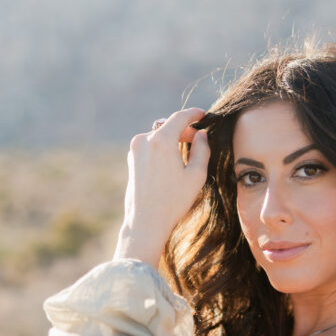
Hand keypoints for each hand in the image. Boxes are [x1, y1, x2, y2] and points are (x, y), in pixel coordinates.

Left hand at [113, 109, 209, 266]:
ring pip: (159, 136)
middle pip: (169, 126)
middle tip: (199, 140)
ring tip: (186, 154)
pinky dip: (162, 148)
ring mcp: (135, 149)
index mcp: (161, 140)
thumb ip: (202, 149)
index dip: (194, 114)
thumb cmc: (174, 200)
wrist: (146, 221)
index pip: (180, 117)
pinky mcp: (131, 159)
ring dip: (173, 140)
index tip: (203, 114)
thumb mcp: (196, 175)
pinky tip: (172, 163)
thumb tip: (201, 135)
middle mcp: (145, 140)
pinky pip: (151, 146)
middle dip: (185, 130)